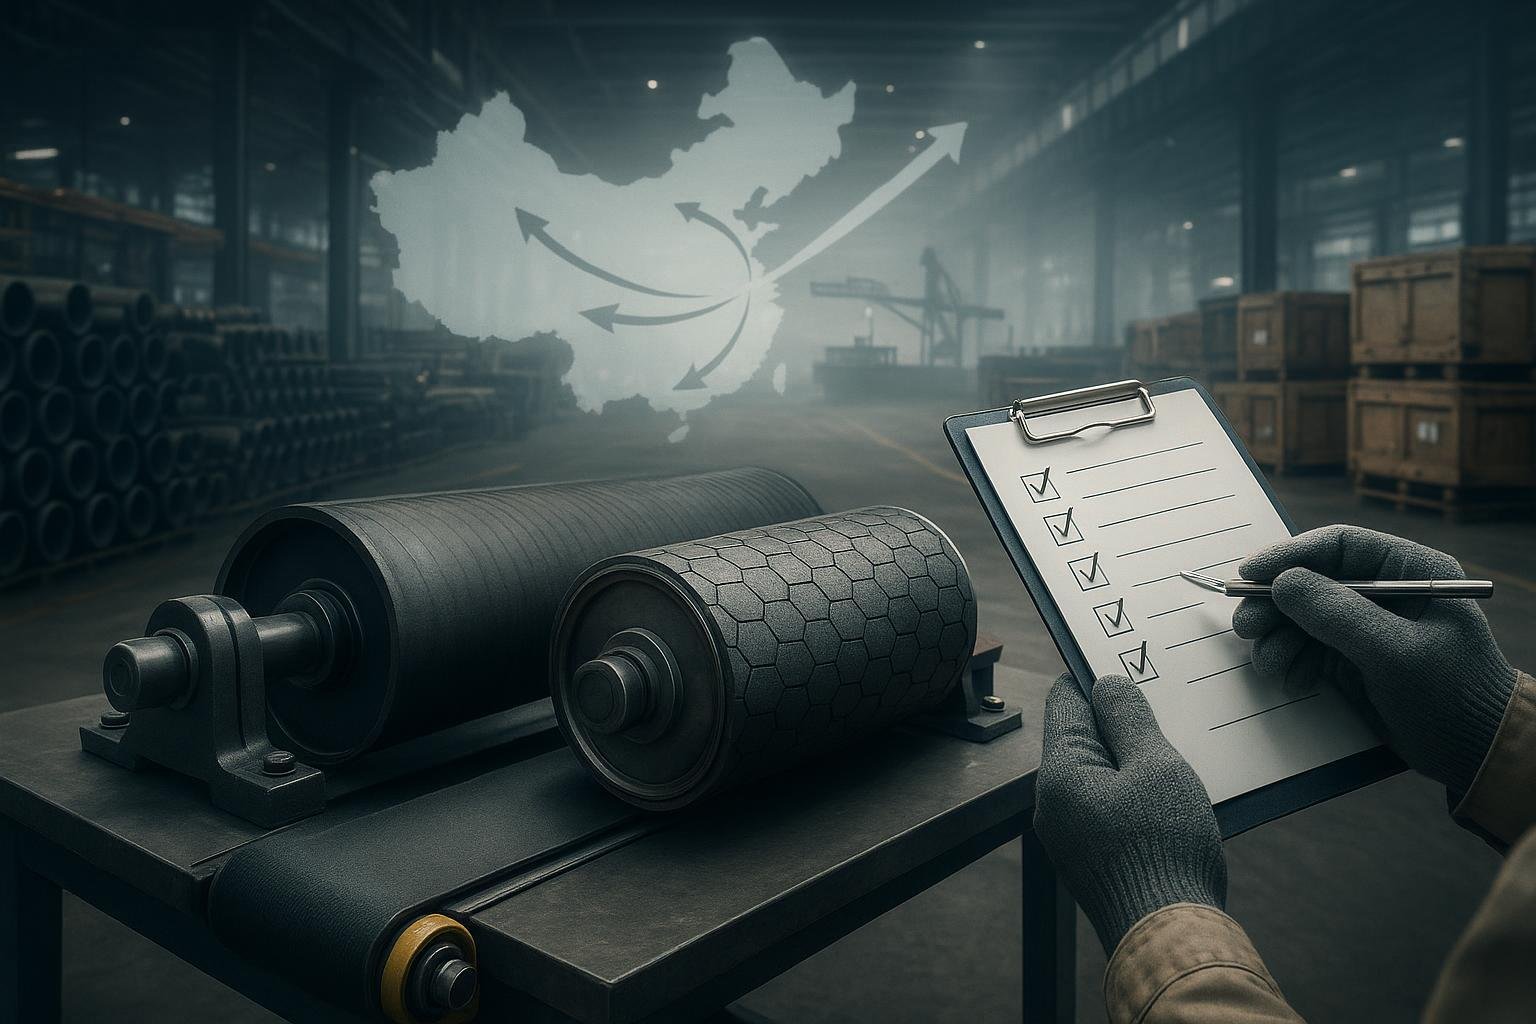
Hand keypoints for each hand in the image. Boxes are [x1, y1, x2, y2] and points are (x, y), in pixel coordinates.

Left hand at [1034, 673, 1225, 954]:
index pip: (1066, 700)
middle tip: (1167, 714)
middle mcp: (1053, 802)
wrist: (1170, 936)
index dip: (1098, 679)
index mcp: (1059, 773)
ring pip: (1100, 774)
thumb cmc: (1164, 847)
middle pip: (1083, 737)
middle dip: (1122, 724)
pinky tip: (1170, 800)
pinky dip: (1136, 796)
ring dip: (1134, 762)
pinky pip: (1109, 808)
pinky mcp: (1092, 857)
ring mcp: (1070, 834)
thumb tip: (1106, 685)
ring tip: (1177, 758)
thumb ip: (1128, 719)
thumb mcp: (1155, 766)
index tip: (1132, 668)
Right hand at [1233, 525, 1515, 794]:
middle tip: (1247, 626)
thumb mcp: (1396, 652)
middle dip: (1274, 604)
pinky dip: (1290, 661)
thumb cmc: (1453, 697)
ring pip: (1300, 615)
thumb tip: (1282, 584)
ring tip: (1270, 663)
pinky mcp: (1351, 657)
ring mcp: (1365, 626)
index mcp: (1411, 572)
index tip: (1249, 574)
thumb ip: (1338, 615)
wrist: (1474, 754)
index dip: (1290, 555)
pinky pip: (1304, 647)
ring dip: (1277, 637)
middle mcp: (1384, 592)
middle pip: (1311, 580)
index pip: (1340, 546)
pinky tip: (1293, 679)